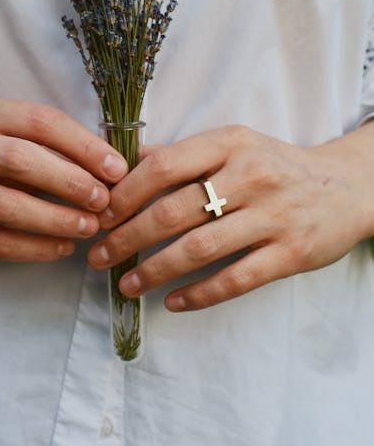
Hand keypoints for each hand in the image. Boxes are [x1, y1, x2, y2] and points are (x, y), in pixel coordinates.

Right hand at [0, 97, 127, 259]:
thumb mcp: (8, 136)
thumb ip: (52, 146)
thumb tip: (113, 168)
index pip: (40, 121)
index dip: (83, 145)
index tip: (117, 168)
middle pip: (20, 160)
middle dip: (70, 181)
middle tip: (104, 201)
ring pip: (6, 206)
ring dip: (55, 219)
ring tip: (89, 227)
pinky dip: (34, 248)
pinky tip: (62, 248)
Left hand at [88, 125, 373, 310]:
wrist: (346, 186)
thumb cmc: (276, 165)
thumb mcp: (234, 144)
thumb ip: (183, 153)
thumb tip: (128, 159)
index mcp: (230, 143)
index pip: (164, 167)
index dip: (125, 194)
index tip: (100, 216)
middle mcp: (251, 176)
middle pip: (174, 211)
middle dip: (128, 238)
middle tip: (99, 256)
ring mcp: (273, 216)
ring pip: (200, 249)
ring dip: (155, 271)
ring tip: (126, 285)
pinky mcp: (291, 253)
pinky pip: (236, 279)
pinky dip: (199, 294)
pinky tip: (172, 302)